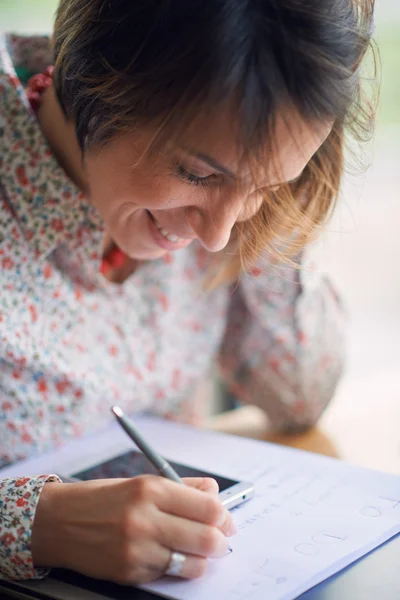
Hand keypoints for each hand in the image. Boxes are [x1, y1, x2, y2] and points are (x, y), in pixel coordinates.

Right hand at [32, 476, 235, 583]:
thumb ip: (182, 488)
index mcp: (151, 489)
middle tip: (221, 541)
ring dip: (202, 560)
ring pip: (192, 564)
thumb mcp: (142, 482)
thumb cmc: (103, 499)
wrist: (59, 521)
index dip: (224, 516)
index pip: (208, 507)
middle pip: (206, 538)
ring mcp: (136, 549)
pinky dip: (174, 567)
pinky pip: (167, 574)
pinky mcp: (129, 572)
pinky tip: (165, 555)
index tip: (226, 520)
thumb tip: (215, 494)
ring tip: (198, 552)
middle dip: (221, 542)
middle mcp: (145, 518)